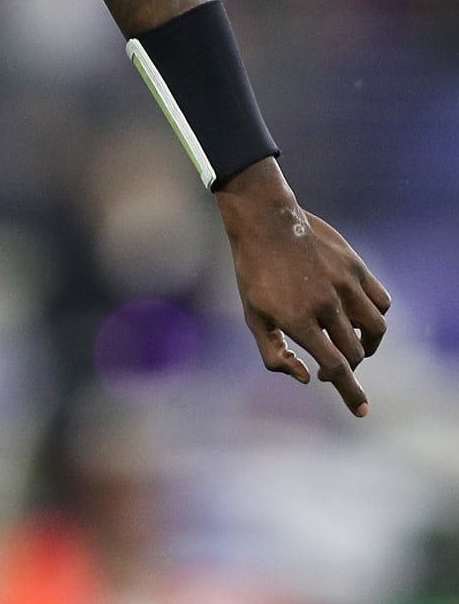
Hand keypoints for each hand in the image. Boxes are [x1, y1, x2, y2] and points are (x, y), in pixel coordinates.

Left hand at [216, 158, 390, 415]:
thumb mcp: (252, 315)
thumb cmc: (253, 271)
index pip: (335, 366)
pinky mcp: (356, 267)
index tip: (361, 411)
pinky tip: (360, 318)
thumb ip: (274, 353)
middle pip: (355, 352)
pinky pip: (381, 302)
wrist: (264, 221)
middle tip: (332, 369)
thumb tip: (306, 378)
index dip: (349, 392)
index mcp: (297, 319)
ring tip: (351, 345)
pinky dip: (376, 317)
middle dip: (348, 369)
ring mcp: (344, 284)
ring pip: (376, 330)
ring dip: (367, 346)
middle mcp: (326, 304)